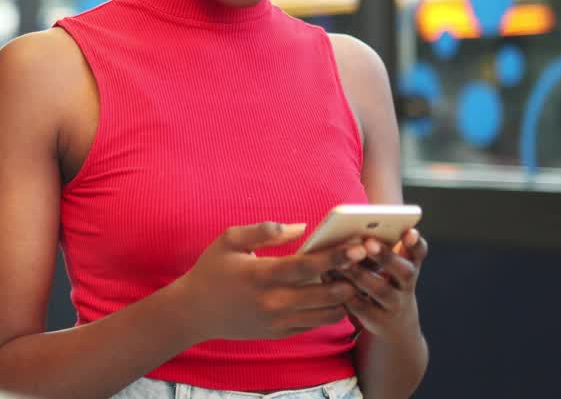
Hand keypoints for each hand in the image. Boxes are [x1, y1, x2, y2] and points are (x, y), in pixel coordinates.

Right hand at [172, 222, 359, 341]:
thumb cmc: (212, 270)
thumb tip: (301, 227)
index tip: (357, 246)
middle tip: (366, 262)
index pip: (307, 267)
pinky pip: (315, 324)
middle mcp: (273, 302)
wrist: (194, 312)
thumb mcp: (230, 240)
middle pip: (325, 294)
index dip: (335, 256)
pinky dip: (331, 310)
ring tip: (355, 277)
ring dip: (344, 296)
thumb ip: (265, 230)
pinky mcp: (280, 333)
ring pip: (326, 314)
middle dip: (351, 277)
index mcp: (261, 276)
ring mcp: (277, 321)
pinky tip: (338, 294)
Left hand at [331, 229, 428, 339]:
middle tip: (369, 243)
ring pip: (381, 290)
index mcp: (409, 265)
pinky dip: (346, 293)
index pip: (419, 252)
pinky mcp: (377, 320)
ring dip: (361, 275)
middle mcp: (406, 285)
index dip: (415, 242)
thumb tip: (348, 228)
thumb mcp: (387, 266)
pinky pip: (362, 307)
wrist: (393, 325)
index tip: (409, 231)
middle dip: (386, 256)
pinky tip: (331, 279)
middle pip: (404, 271)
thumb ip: (377, 248)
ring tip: (343, 262)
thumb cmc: (384, 282)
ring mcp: (394, 304)